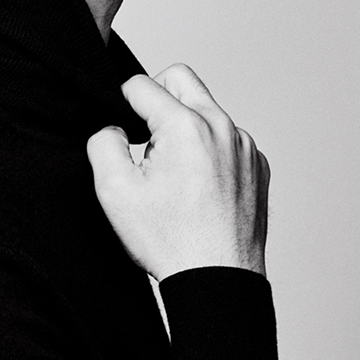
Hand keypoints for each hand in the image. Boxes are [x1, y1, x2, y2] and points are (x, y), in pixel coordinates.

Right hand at [87, 64, 268, 280]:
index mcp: (186, 126)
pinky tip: (198, 186)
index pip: (142, 84)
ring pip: (207, 110)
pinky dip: (209, 150)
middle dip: (156, 97)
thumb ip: (103, 142)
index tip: (122, 129)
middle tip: (145, 136)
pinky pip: (227, 139)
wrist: (217, 279)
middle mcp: (222, 127)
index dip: (122, 102)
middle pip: (181, 80)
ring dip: (185, 126)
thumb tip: (113, 128)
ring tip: (174, 171)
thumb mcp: (114, 191)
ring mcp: (244, 146)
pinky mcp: (256, 165)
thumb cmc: (170, 241)